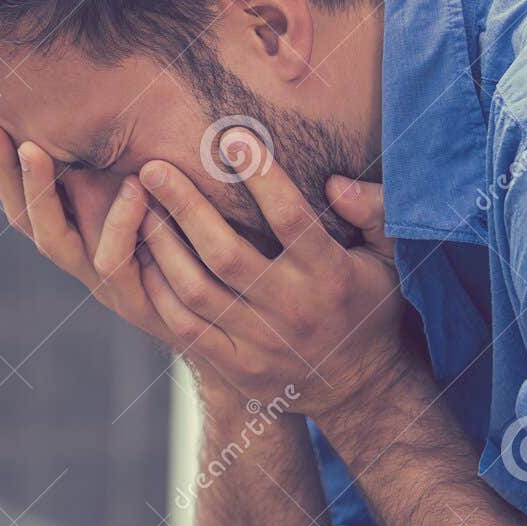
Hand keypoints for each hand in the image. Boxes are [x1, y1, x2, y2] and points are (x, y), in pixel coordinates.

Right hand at [0, 111, 230, 391]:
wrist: (239, 321)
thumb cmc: (201, 247)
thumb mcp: (165, 199)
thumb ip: (140, 161)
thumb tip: (129, 90)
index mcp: (82, 233)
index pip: (23, 194)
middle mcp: (83, 259)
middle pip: (23, 215)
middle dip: (0, 168)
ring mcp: (107, 284)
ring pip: (55, 241)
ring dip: (41, 191)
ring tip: (34, 148)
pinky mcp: (140, 303)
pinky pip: (115, 260)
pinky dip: (121, 220)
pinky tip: (135, 185)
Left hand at [135, 128, 416, 418]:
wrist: (359, 388)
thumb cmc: (368, 304)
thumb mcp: (390, 257)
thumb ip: (373, 211)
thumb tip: (333, 181)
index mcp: (329, 276)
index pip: (291, 219)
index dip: (261, 176)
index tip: (232, 138)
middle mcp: (292, 310)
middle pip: (225, 253)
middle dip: (184, 205)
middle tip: (152, 167)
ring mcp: (260, 343)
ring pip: (196, 290)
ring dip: (161, 245)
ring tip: (137, 206)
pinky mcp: (236, 367)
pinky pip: (185, 326)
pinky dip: (159, 290)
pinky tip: (144, 257)